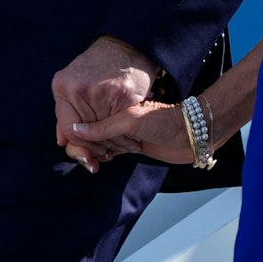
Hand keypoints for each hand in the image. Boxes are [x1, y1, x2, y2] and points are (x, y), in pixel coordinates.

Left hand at [51, 36, 157, 171]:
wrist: (126, 45)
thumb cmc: (99, 66)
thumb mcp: (74, 81)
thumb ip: (66, 112)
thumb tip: (62, 142)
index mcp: (62, 86)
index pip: (68, 129)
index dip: (79, 145)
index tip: (89, 152)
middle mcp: (78, 89)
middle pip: (86, 135)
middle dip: (97, 148)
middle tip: (107, 153)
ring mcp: (101, 92)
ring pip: (104, 134)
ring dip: (113, 145)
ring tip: (119, 146)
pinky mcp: (123, 95)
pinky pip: (122, 126)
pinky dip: (127, 138)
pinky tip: (131, 139)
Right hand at [70, 100, 193, 166]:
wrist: (189, 135)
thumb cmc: (163, 122)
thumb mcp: (130, 121)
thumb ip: (102, 127)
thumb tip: (73, 131)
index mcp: (109, 102)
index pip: (80, 120)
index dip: (75, 136)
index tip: (78, 148)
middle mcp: (111, 115)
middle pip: (83, 133)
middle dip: (84, 147)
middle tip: (93, 158)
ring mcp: (118, 130)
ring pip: (94, 143)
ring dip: (94, 153)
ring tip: (101, 159)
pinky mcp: (126, 143)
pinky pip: (106, 150)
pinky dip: (103, 156)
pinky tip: (106, 159)